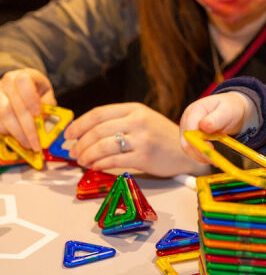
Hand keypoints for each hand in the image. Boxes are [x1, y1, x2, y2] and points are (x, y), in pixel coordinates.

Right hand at [0, 68, 55, 150]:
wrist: (20, 84)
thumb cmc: (36, 90)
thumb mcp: (46, 92)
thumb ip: (48, 104)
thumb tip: (43, 119)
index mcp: (23, 76)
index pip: (23, 83)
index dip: (30, 98)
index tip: (37, 113)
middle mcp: (6, 83)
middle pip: (12, 106)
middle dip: (26, 127)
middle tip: (35, 142)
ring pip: (2, 115)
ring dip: (16, 132)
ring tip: (28, 143)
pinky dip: (7, 131)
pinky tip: (17, 138)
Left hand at [65, 102, 208, 176]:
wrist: (188, 151)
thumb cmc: (162, 137)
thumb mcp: (143, 120)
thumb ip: (119, 122)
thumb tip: (85, 133)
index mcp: (135, 109)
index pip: (99, 113)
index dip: (79, 124)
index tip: (69, 134)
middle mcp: (138, 121)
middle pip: (98, 131)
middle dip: (80, 143)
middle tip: (73, 152)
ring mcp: (142, 139)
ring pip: (103, 146)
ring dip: (87, 155)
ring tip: (82, 161)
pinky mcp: (144, 157)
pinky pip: (114, 161)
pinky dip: (100, 165)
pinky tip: (95, 166)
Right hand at [179, 91, 257, 162]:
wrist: (232, 108)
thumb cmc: (230, 107)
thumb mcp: (227, 110)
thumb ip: (216, 118)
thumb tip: (203, 126)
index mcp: (195, 110)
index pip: (189, 129)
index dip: (197, 141)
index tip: (210, 149)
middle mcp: (187, 119)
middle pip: (185, 141)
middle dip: (198, 152)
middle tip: (214, 161)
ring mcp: (188, 128)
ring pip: (188, 147)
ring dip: (200, 156)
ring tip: (215, 161)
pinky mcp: (191, 137)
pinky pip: (192, 149)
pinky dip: (201, 155)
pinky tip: (211, 158)